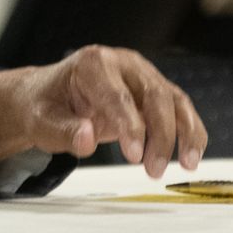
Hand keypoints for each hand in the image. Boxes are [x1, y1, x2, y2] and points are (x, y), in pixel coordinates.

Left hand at [0, 45, 206, 178]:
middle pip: (154, 96)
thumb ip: (62, 131)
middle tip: (154, 170)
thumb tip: (86, 139)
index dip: (130, 126)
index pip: (118, 96)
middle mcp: (122, 63)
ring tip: (188, 165)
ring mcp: (141, 74)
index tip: (134, 156)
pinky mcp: (152, 90)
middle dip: (160, 135)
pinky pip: (179, 108)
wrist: (46, 98)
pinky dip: (190, 131)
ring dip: (185, 133)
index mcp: (93, 63)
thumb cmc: (44, 106)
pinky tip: (192, 155)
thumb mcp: (40, 122)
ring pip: (174, 100)